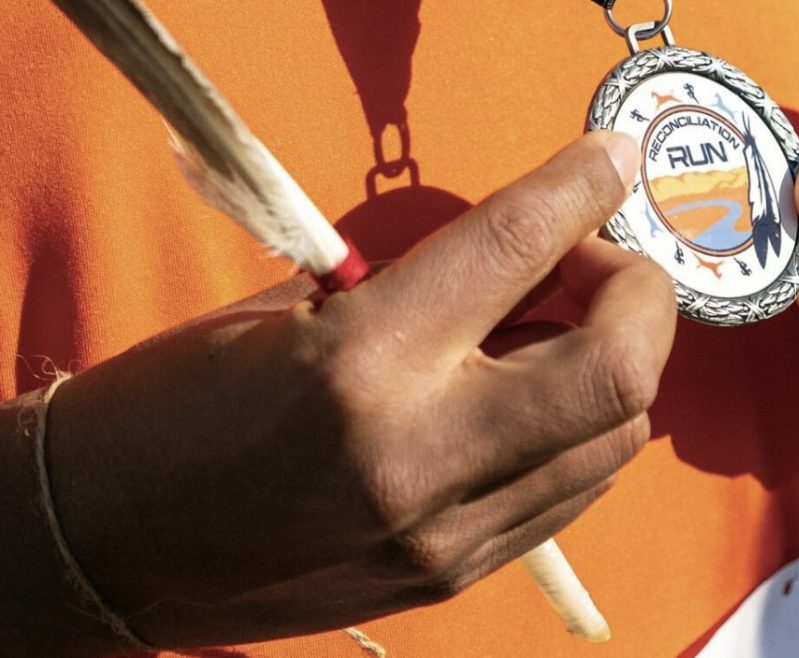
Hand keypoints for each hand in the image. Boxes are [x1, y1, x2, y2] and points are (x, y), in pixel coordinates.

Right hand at [38, 132, 675, 650]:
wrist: (102, 546)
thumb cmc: (171, 409)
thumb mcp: (287, 311)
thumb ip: (424, 284)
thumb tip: (532, 263)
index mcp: (362, 362)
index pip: (515, 247)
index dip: (582, 186)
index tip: (610, 160)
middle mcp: (421, 454)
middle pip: (617, 369)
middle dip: (640, 297)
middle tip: (594, 266)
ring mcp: (447, 533)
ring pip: (615, 440)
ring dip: (616, 365)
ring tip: (558, 334)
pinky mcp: (453, 577)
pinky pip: (571, 492)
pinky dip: (582, 431)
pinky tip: (536, 402)